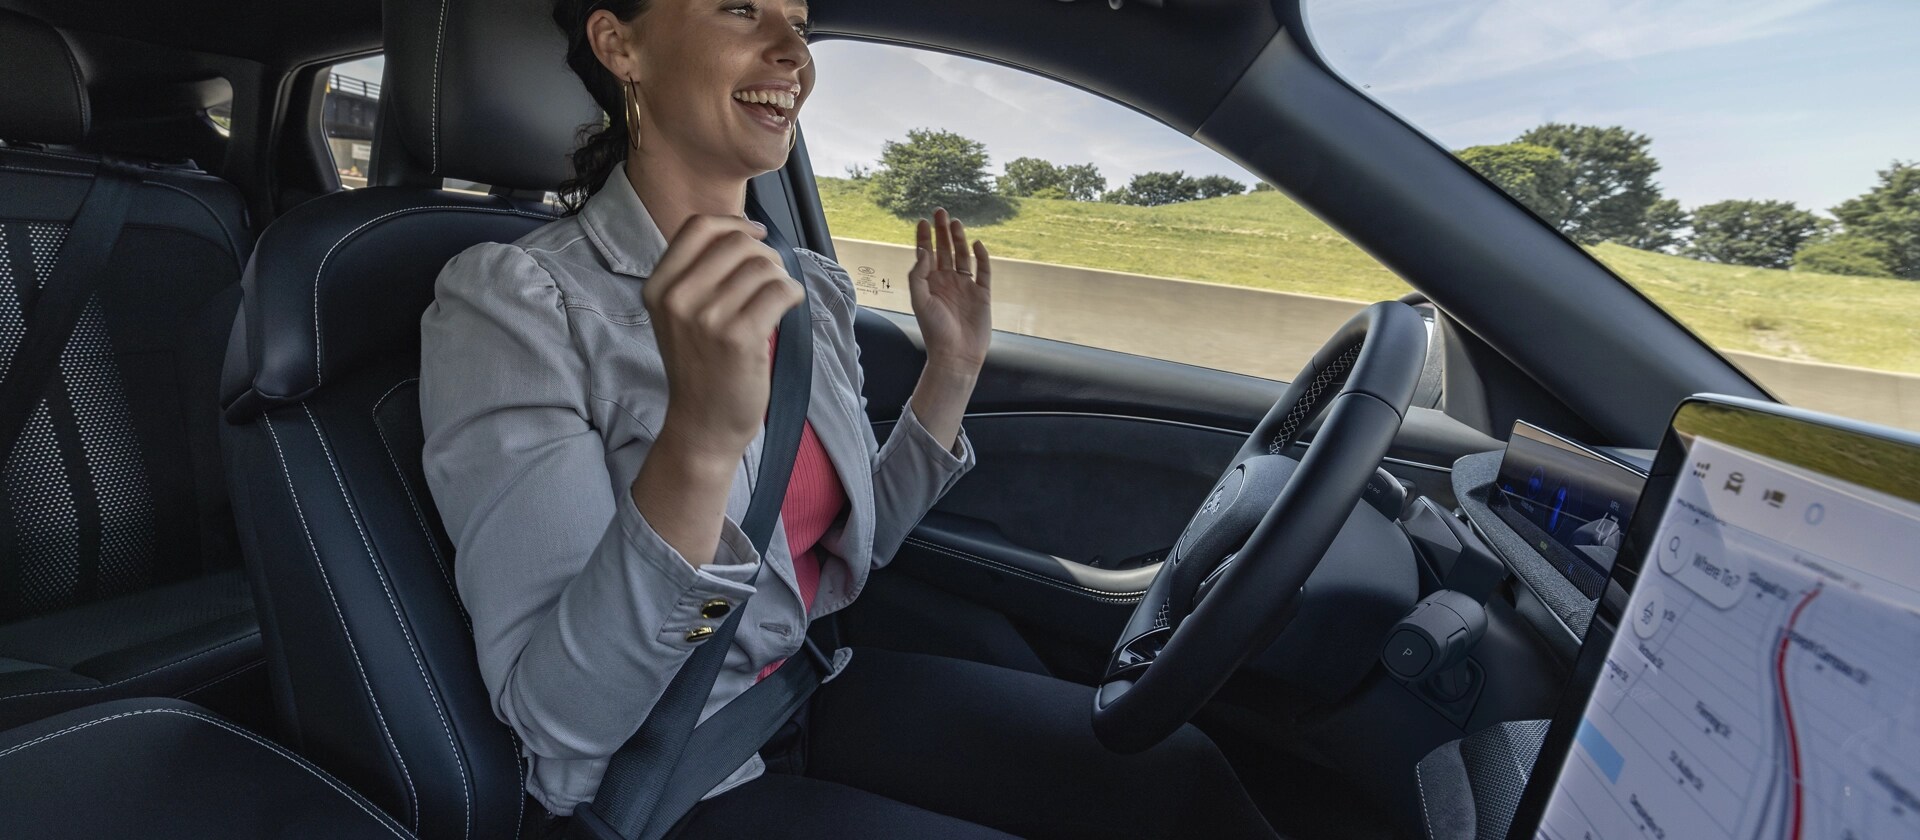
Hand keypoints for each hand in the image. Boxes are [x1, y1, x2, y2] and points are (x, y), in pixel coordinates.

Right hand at [642, 215, 806, 458]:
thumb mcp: (679, 314)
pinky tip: (788, 307)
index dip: (734, 224)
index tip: (756, 235)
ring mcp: (707, 318)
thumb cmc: (700, 366)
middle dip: (765, 254)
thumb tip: (746, 232)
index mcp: (658, 286)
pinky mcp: (739, 337)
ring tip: (777, 299)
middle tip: (772, 278)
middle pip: (736, 243)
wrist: (702, 423)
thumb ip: (698, 273)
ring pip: (762, 266)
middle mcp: (677, 298)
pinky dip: (793, 294)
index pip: (697, 227)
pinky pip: (780, 290)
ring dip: (781, 277)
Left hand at [910, 208, 992, 374]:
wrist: (957, 355)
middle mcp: (947, 282)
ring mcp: (966, 287)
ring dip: (959, 239)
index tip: (923, 221)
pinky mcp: (982, 294)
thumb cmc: (934, 331)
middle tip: (940, 212)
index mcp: (930, 284)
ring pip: (963, 257)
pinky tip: (977, 244)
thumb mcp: (920, 301)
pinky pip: (983, 271)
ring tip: (955, 222)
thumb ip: (919, 275)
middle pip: (945, 251)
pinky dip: (981, 257)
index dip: (924, 238)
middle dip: (942, 232)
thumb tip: (923, 252)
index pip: (926, 255)